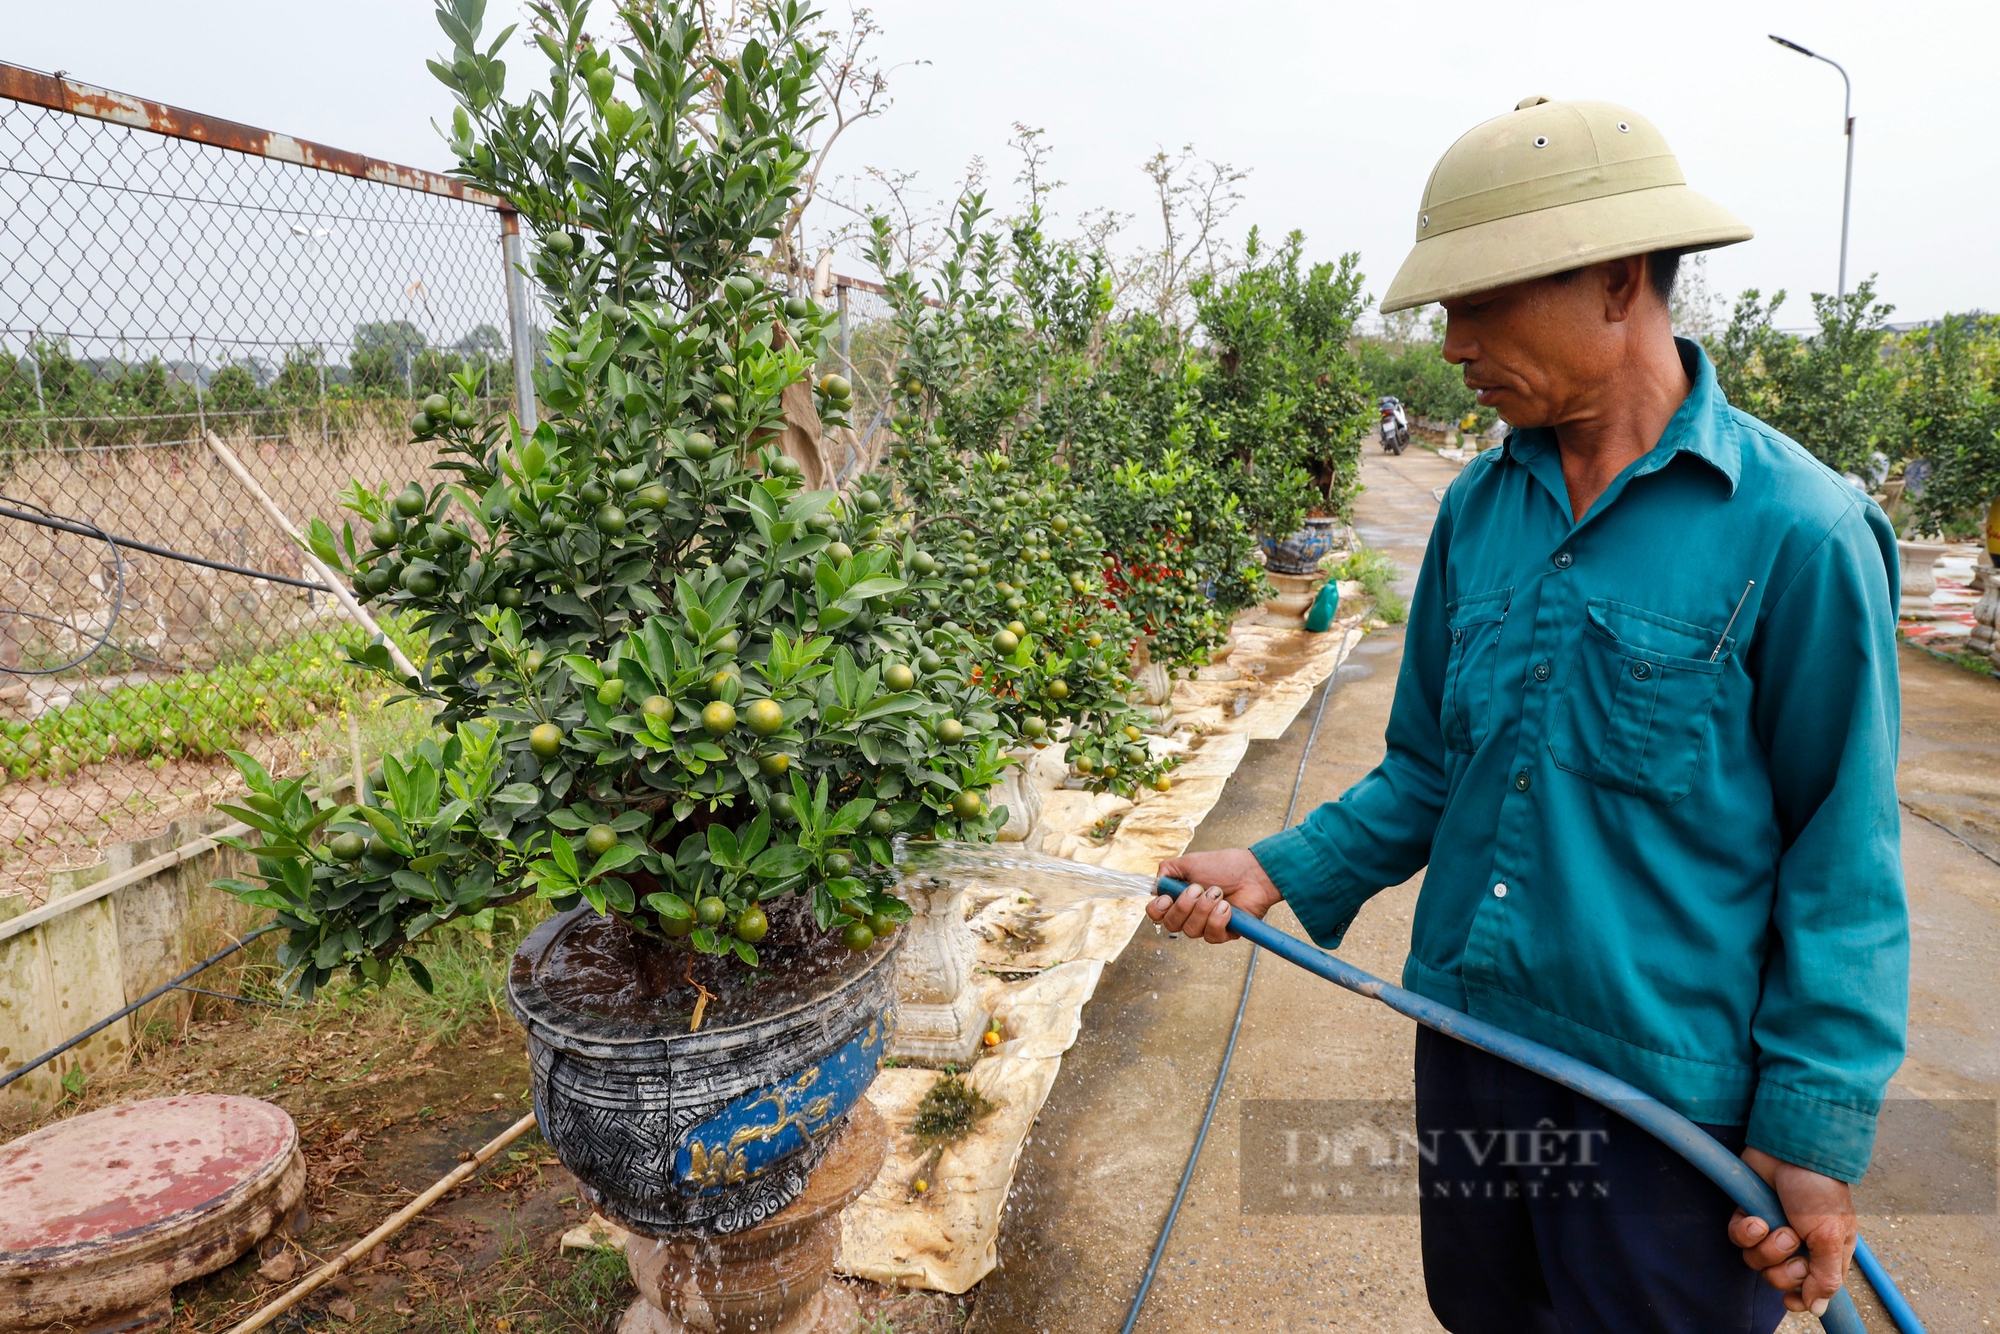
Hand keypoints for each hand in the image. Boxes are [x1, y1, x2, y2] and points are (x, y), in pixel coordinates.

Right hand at [1148, 849, 1283, 943]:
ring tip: (1218, 892)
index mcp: (1179, 897)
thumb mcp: (1190, 862)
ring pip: (1191, 931)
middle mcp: (1190, 914)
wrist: (1253, 872)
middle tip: (1199, 888)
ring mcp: (1206, 925)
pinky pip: (1211, 935)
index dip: (1157, 910)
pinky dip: (1218, 918)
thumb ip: (1167, 871)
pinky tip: (1227, 906)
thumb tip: (1154, 886)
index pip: (1157, 914)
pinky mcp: (1223, 933)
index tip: (1166, 899)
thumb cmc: (1225, 866)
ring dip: (1204, 909)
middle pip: (1171, 925)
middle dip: (1184, 906)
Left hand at [1726, 1147, 1856, 1316]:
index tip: (1790, 1298)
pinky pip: (1738, 1239)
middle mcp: (1798, 1243)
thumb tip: (1817, 1309)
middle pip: (1779, 1279)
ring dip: (1766, 1247)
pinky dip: (1745, 1231)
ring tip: (1776, 1226)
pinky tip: (1755, 1218)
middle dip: (1782, 1268)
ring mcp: (1772, 1228)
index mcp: (1826, 1251)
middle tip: (1791, 1242)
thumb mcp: (1831, 1236)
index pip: (1811, 1289)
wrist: (1790, 1149)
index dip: (1798, 1296)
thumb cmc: (1818, 1190)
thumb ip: (1825, 1276)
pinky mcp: (1749, 1212)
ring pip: (1756, 1261)